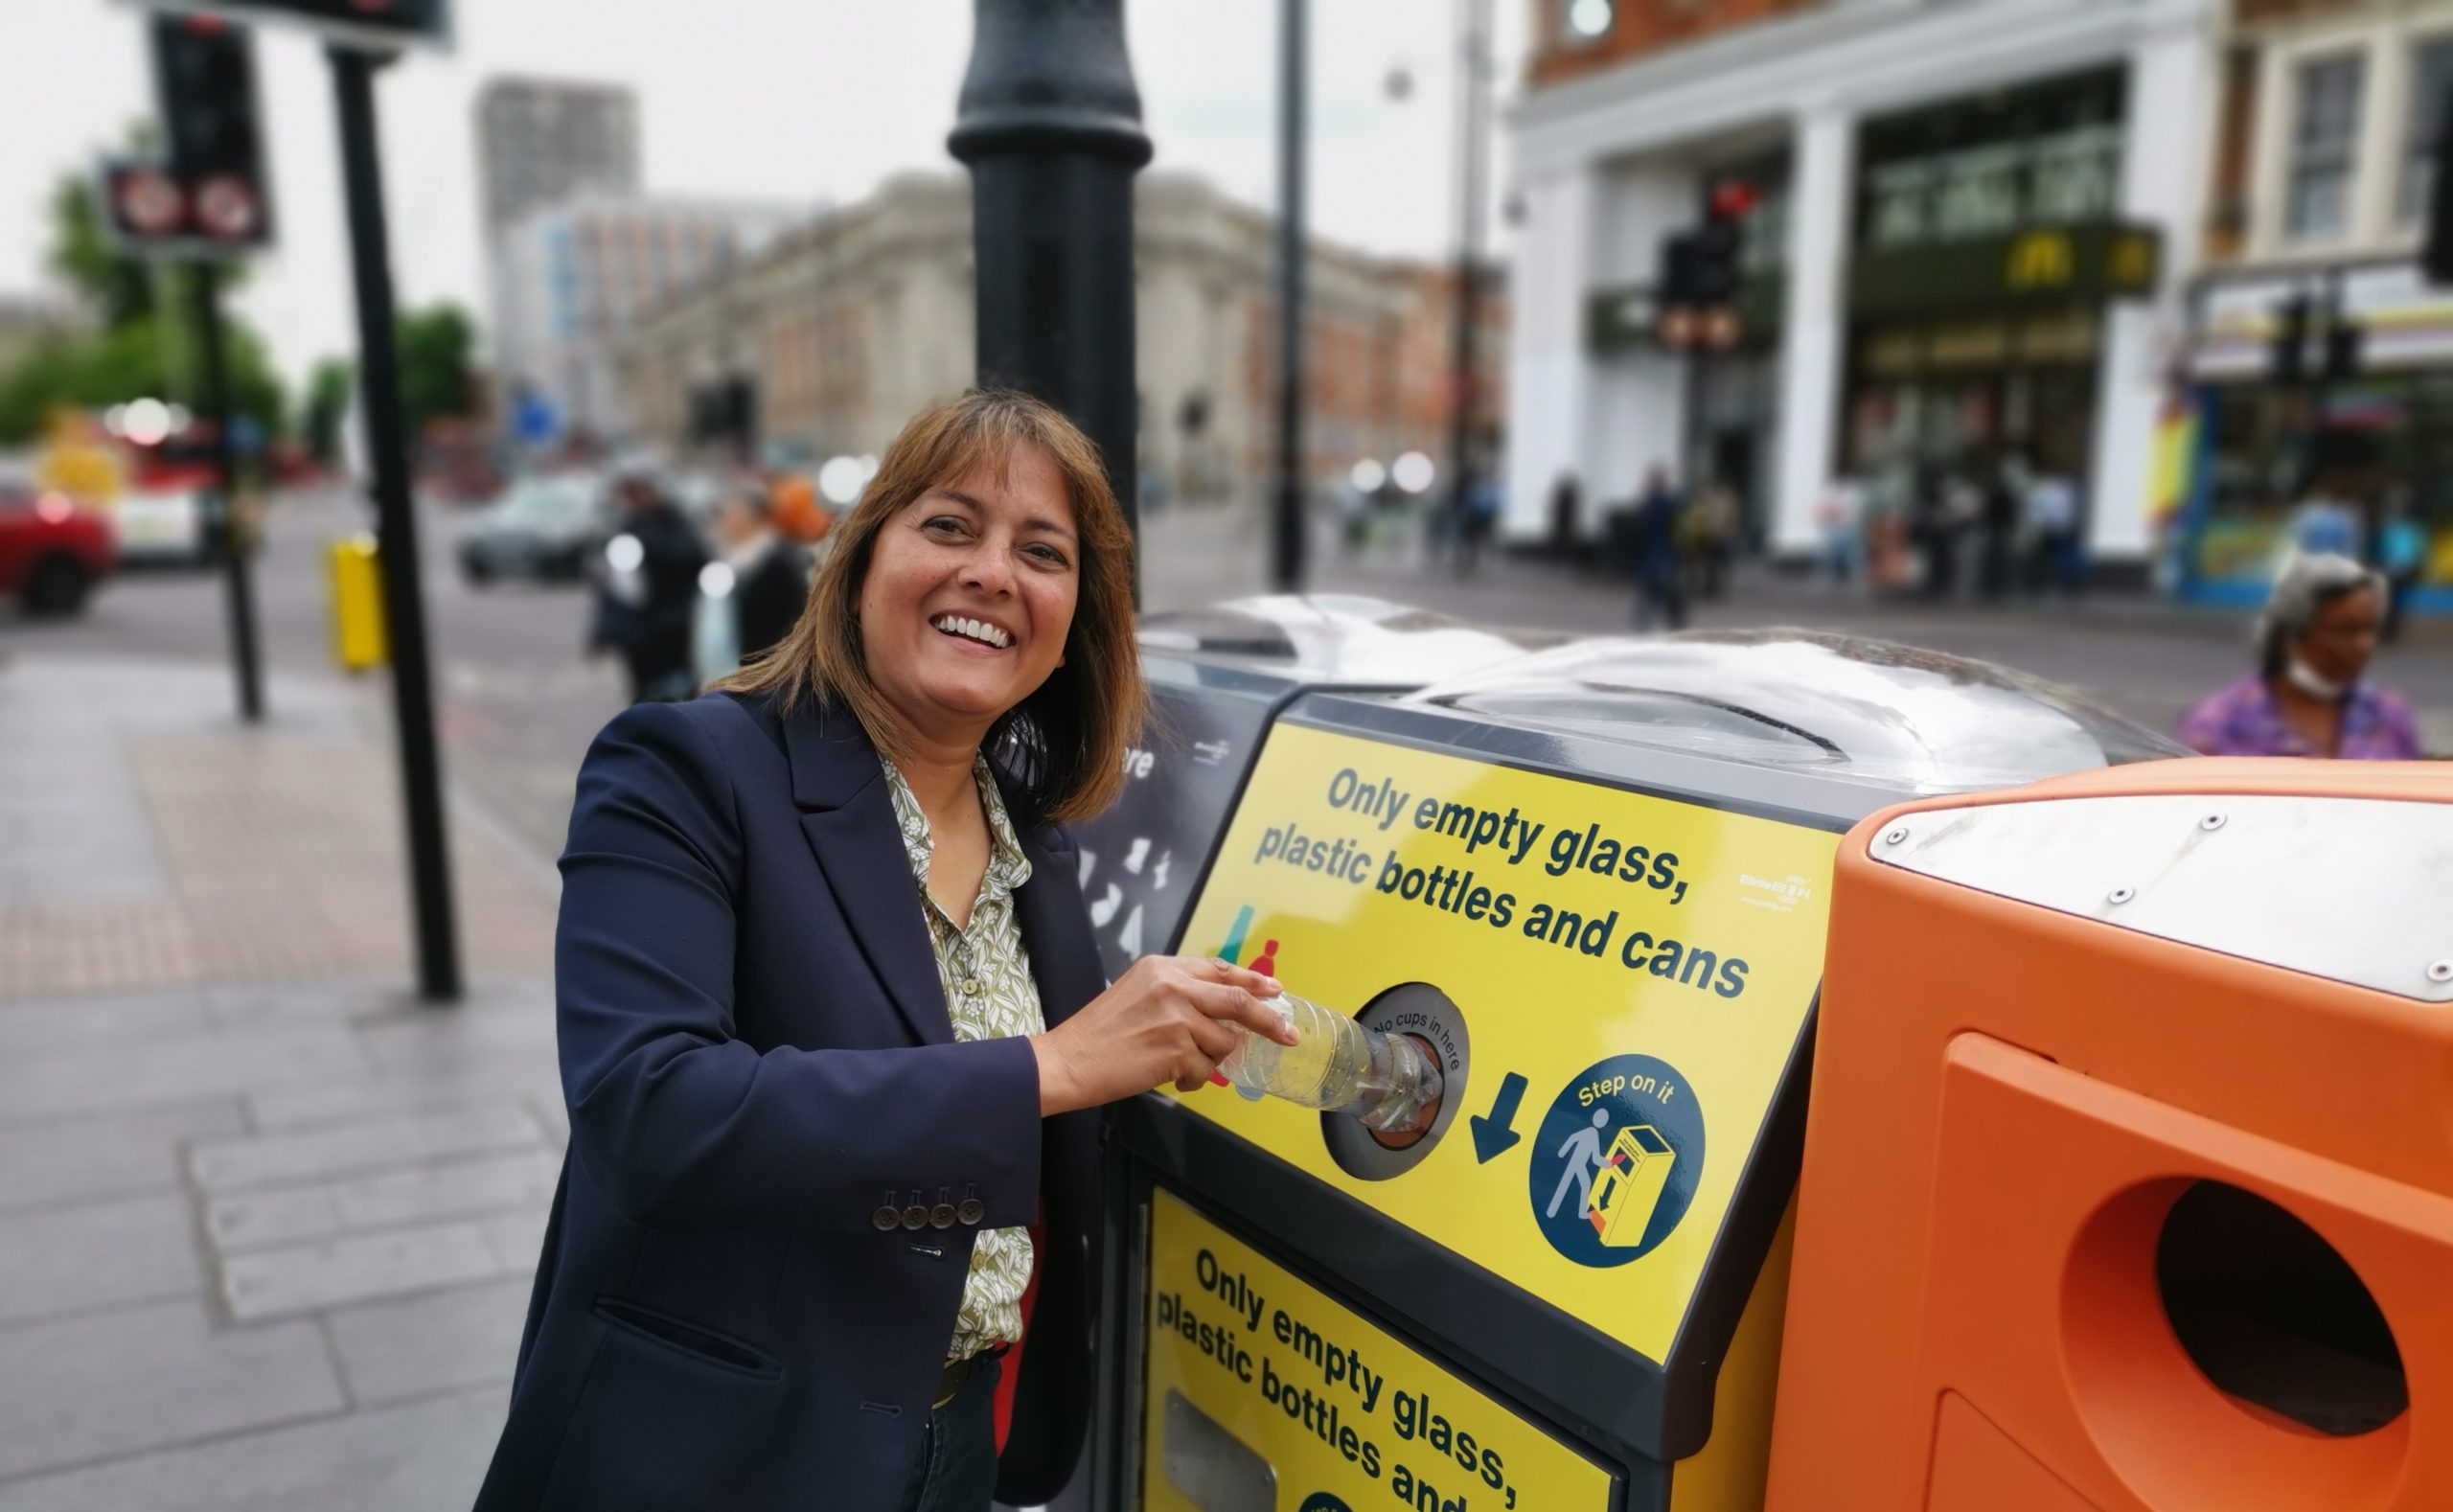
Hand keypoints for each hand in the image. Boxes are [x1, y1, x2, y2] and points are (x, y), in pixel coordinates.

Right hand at [1030, 955, 1294, 1115]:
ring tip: (1179, 1065)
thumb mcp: (1136, 992)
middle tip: (1289, 1034)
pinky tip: (1170, 1077)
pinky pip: (1206, 1070)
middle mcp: (1173, 986)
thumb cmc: (1098, 1033)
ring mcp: (1177, 1017)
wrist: (1069, 1060)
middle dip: (1269, 1019)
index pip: (1220, 969)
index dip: (1252, 981)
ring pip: (1223, 1043)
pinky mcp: (1177, 1050)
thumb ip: (1177, 993)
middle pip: (1238, 1000)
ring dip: (1210, 1060)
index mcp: (1163, 967)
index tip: (1275, 991)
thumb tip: (1221, 1011)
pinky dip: (1193, 1079)